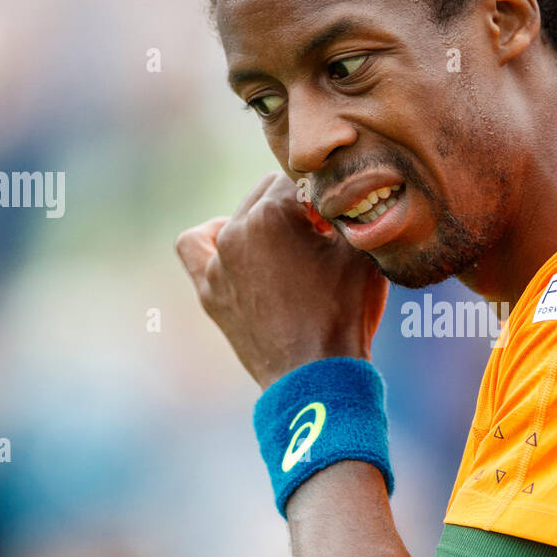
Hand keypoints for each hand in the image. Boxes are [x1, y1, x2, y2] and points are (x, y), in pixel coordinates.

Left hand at [175, 172, 388, 387]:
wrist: (317, 378)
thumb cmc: (345, 314)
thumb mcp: (362, 252)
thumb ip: (350, 211)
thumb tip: (348, 191)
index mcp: (272, 213)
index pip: (300, 179)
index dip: (326, 197)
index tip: (341, 222)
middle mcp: (236, 230)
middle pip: (268, 192)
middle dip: (295, 206)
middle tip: (323, 237)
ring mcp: (217, 262)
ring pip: (240, 216)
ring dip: (265, 222)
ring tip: (291, 247)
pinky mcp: (209, 290)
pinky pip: (194, 247)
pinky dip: (212, 238)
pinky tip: (232, 242)